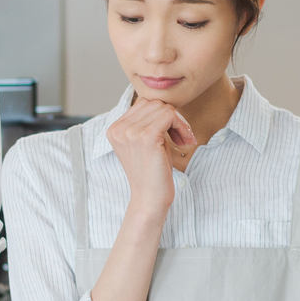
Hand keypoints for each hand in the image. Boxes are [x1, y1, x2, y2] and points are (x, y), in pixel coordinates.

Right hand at [104, 97, 194, 217]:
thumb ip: (146, 122)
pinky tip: (185, 141)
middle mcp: (119, 128)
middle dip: (172, 117)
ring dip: (179, 122)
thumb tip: (162, 101)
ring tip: (182, 140)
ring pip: (163, 107)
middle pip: (154, 103)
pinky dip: (182, 126)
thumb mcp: (144, 143)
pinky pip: (170, 115)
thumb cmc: (152, 172)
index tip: (172, 134)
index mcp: (114, 128)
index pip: (143, 104)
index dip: (162, 115)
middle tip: (180, 137)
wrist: (149, 199)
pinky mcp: (146, 137)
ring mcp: (130, 132)